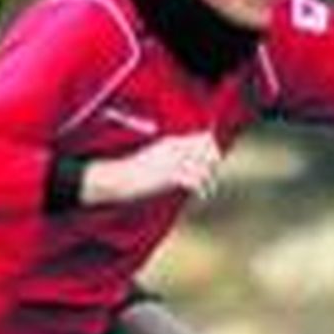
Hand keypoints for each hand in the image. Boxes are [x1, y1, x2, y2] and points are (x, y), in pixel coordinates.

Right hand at [85, 131, 221, 205]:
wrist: (119, 179)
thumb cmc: (134, 172)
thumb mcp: (155, 157)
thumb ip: (173, 156)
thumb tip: (190, 164)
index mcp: (172, 141)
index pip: (203, 138)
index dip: (212, 149)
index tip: (213, 162)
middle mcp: (176, 148)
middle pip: (208, 149)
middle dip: (214, 163)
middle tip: (211, 176)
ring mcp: (174, 161)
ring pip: (205, 166)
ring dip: (209, 179)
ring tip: (207, 190)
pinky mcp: (172, 176)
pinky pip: (197, 181)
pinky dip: (202, 190)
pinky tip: (201, 196)